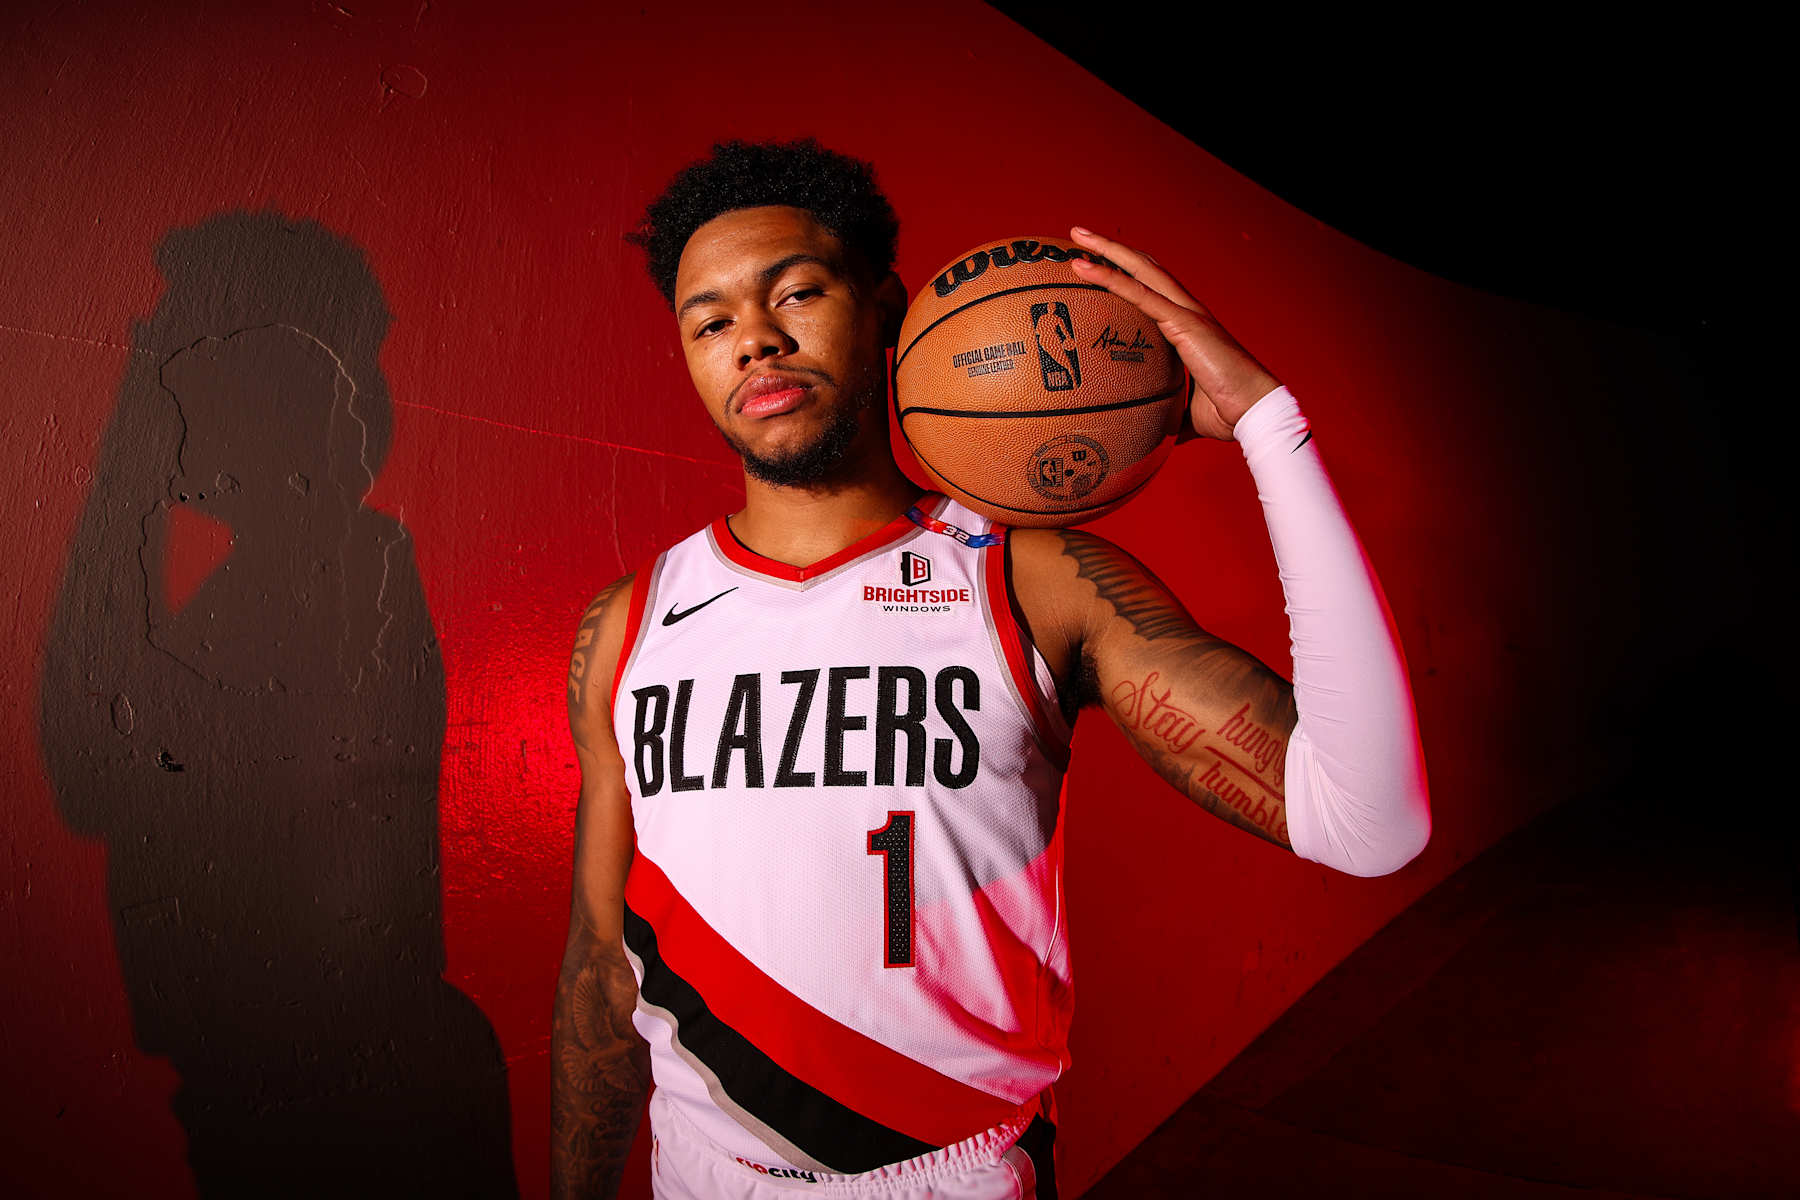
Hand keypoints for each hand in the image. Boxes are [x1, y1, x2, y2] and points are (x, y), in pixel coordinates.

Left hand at [1068, 226, 1279, 441]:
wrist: (1253, 413)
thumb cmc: (1226, 414)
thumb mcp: (1183, 412)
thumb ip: (1163, 413)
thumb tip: (1146, 432)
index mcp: (1186, 326)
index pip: (1153, 288)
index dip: (1128, 272)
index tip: (1099, 263)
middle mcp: (1186, 311)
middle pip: (1145, 268)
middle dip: (1113, 249)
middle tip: (1080, 235)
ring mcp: (1185, 313)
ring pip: (1141, 270)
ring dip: (1107, 250)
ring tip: (1077, 236)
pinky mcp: (1183, 323)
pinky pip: (1138, 294)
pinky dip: (1110, 277)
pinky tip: (1084, 267)